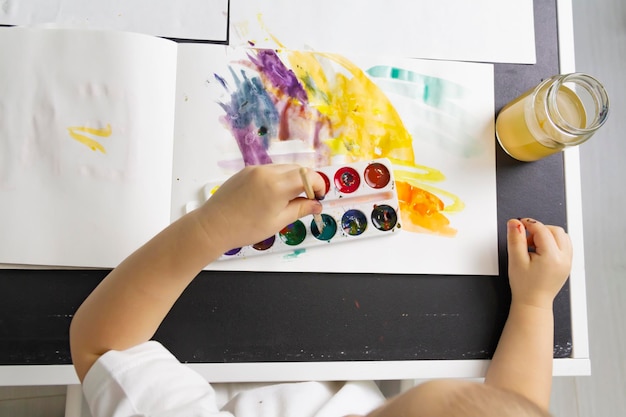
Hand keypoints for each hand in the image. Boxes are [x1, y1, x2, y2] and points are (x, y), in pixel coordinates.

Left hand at [194, 164, 325, 253]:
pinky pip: (269, 170)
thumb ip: (301, 209)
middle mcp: (267, 172)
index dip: (318, 185)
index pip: (308, 176)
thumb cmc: (245, 228)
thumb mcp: (278, 221)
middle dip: (307, 182)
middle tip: (307, 200)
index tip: (319, 198)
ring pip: (284, 168)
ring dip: (292, 180)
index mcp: (277, 186)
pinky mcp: (246, 171)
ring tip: (289, 199)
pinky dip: (278, 179)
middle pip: (297, 169)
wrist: (213, 226)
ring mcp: (255, 169)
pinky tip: (272, 195)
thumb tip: (317, 205)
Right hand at [506, 218, 572, 308]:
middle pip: (555, 230)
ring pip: (562, 236)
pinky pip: (564, 245)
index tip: (519, 223)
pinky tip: (541, 250)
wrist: (533, 302)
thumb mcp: (515, 260)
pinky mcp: (567, 264)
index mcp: (552, 257)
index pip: (542, 230)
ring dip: (547, 235)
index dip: (529, 223)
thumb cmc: (525, 286)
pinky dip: (553, 242)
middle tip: (526, 239)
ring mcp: (568, 261)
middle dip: (539, 230)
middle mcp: (564, 258)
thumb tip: (514, 223)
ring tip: (533, 246)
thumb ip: (515, 239)